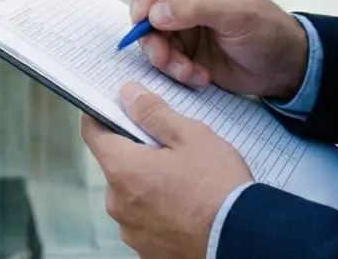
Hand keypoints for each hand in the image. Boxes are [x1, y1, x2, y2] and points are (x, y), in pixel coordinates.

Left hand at [81, 82, 253, 257]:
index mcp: (122, 170)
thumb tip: (128, 95)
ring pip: (132, 195)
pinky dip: (160, 213)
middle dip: (137, 154)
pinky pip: (146, 221)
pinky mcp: (147, 251)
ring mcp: (131, 231)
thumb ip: (153, 113)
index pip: (93, 132)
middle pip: (116, 165)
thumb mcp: (190, 136)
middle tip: (171, 150)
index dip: (103, 115)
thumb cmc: (219, 188)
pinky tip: (187, 209)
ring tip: (186, 184)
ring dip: (149, 186)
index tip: (118, 108)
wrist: (244, 240)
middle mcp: (118, 203)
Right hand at [129, 0, 308, 100]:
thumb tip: (155, 13)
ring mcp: (181, 20)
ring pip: (149, 34)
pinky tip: (199, 76)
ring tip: (186, 70)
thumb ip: (195, 8)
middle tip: (161, 54)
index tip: (143, 15)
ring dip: (163, 56)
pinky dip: (176, 70)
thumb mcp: (236, 13)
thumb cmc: (268, 29)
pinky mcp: (182, 47)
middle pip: (144, 3)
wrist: (283, 68)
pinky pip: (162, 57)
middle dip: (150, 32)